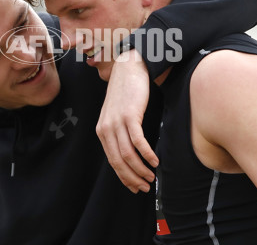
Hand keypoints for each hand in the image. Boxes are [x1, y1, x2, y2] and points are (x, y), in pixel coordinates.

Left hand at [96, 49, 158, 192]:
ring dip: (141, 169)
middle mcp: (106, 128)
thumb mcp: (118, 114)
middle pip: (118, 161)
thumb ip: (119, 132)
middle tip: (145, 187)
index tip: (135, 187)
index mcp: (102, 131)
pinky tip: (155, 161)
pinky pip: (138, 141)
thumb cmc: (126, 92)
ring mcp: (117, 122)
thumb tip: (130, 153)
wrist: (129, 68)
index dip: (124, 177)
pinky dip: (146, 154)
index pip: (112, 161)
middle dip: (132, 178)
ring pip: (128, 154)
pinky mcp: (130, 115)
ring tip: (152, 177)